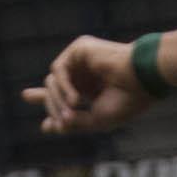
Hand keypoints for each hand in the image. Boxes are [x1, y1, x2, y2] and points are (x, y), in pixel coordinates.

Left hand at [25, 36, 158, 136]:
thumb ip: (72, 122)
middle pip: (52, 91)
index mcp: (90, 88)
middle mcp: (84, 73)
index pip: (62, 94)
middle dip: (53, 108)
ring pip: (51, 82)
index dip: (47, 101)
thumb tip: (47, 127)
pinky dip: (62, 88)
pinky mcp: (79, 49)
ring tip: (74, 111)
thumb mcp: (96, 120)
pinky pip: (57, 71)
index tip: (33, 106)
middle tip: (62, 122)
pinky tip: (76, 100)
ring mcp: (81, 60)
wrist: (143, 80)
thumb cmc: (127, 101)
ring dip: (58, 101)